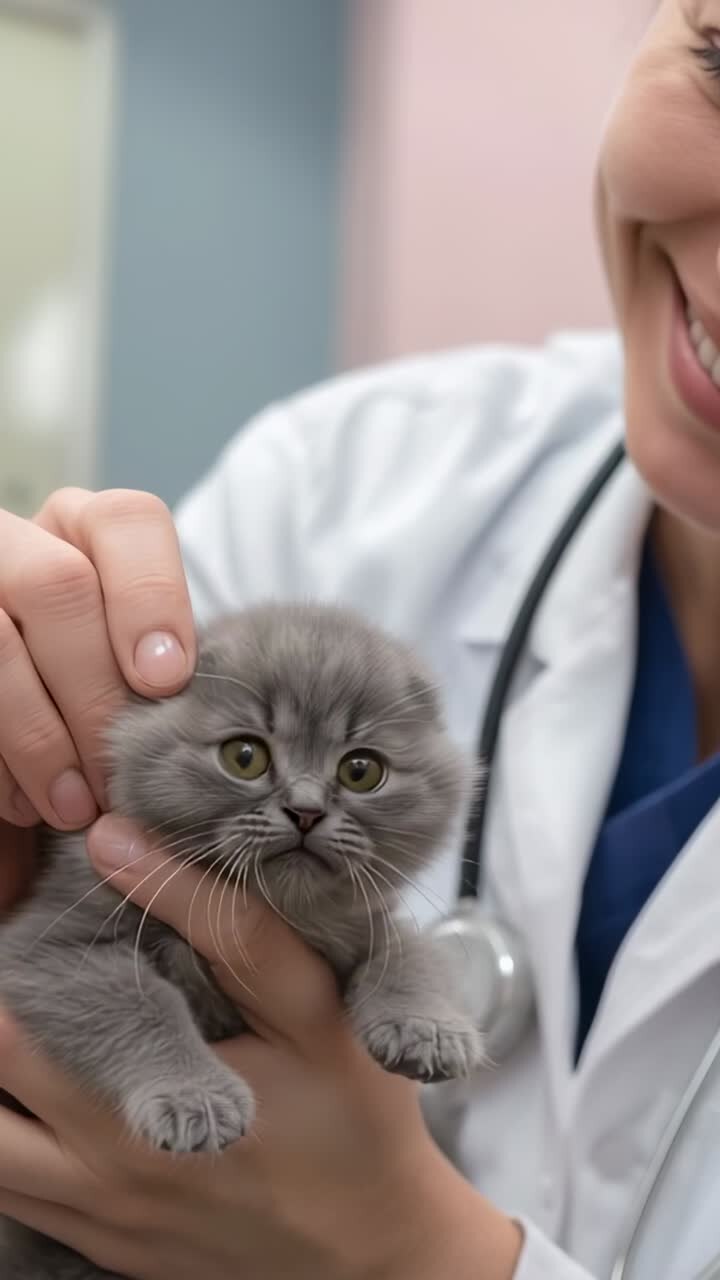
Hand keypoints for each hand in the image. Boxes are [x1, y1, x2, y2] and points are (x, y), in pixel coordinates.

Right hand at [0, 489, 195, 907]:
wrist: (27, 730)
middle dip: (94, 691)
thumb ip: (165, 681)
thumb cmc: (98, 700)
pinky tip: (27, 804)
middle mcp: (21, 545)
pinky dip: (3, 762)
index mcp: (86, 531)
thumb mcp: (138, 678)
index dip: (151, 597)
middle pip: (58, 585)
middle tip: (120, 774)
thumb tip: (208, 730)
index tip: (166, 680)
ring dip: (41, 737)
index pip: (128, 523)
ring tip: (78, 806)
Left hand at [0, 817, 521, 1279]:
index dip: (6, 972)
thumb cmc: (355, 1121)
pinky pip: (17, 1202)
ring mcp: (97, 1224)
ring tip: (35, 1024)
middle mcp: (95, 1180)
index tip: (23, 933)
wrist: (379, 1253)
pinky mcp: (109, 1249)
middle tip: (26, 970)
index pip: (9, 1037)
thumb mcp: (313, 1007)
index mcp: (134, 1116)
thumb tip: (119, 842)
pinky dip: (14, 1142)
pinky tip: (48, 1097)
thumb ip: (225, 922)